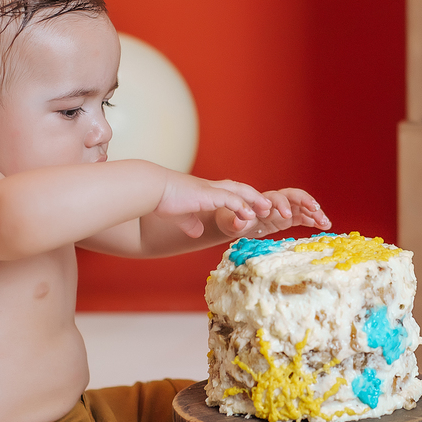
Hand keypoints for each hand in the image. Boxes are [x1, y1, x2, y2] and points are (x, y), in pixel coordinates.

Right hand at [156, 172, 272, 237]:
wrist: (151, 189)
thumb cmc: (161, 200)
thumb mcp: (180, 215)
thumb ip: (190, 222)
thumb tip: (196, 232)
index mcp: (205, 192)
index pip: (230, 193)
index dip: (244, 200)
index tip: (255, 210)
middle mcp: (211, 188)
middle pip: (240, 189)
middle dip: (256, 198)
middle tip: (270, 208)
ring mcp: (210, 190)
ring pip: (239, 192)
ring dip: (255, 201)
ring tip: (268, 210)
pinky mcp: (206, 194)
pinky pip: (229, 199)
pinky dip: (241, 206)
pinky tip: (250, 215)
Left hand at [214, 188, 330, 238]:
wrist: (231, 221)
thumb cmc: (229, 219)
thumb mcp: (229, 222)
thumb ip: (235, 222)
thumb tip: (239, 223)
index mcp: (262, 200)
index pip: (276, 197)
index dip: (282, 204)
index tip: (286, 215)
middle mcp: (275, 202)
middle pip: (294, 196)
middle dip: (305, 201)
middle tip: (315, 210)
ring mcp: (283, 209)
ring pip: (302, 206)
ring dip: (315, 212)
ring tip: (326, 222)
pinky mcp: (287, 218)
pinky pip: (303, 217)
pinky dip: (313, 220)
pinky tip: (324, 226)